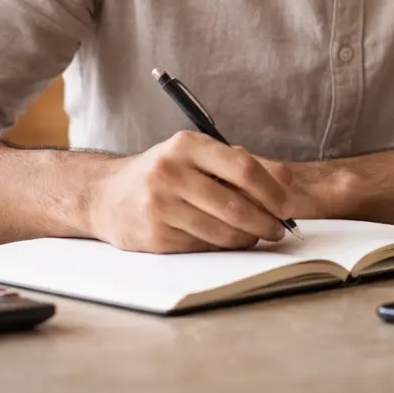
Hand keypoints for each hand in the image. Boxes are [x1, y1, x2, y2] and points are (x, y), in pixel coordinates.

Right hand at [89, 131, 292, 252]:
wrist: (106, 195)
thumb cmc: (163, 173)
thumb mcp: (196, 155)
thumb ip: (240, 163)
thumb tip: (286, 179)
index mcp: (187, 145)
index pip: (243, 168)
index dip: (272, 191)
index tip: (287, 205)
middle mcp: (171, 172)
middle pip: (235, 204)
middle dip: (266, 221)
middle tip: (279, 229)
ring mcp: (160, 205)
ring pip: (221, 231)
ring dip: (248, 238)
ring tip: (256, 236)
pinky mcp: (155, 236)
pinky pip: (202, 246)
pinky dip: (222, 247)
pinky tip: (227, 240)